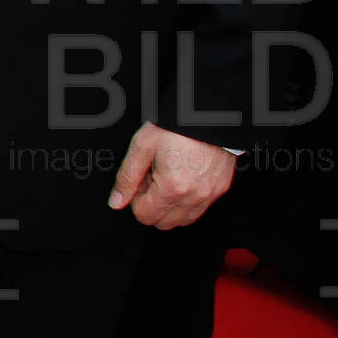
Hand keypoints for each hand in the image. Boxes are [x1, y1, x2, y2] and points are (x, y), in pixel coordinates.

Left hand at [108, 122, 236, 228]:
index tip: (140, 181)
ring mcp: (210, 194)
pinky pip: (199, 209)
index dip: (136, 200)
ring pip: (182, 220)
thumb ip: (127, 178)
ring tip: (168, 177)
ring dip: (170, 205)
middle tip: (152, 179)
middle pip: (163, 223)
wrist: (209, 114)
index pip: (145, 216)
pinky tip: (182, 178)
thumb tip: (116, 202)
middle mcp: (194, 196)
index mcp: (173, 187)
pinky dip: (186, 201)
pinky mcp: (220, 190)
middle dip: (152, 205)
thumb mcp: (142, 147)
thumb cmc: (176, 126)